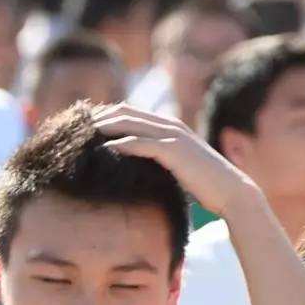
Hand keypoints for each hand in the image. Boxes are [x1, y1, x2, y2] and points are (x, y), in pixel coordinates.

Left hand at [92, 104, 257, 217]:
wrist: (230, 191)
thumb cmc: (202, 184)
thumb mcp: (175, 167)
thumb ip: (157, 160)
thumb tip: (132, 165)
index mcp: (168, 126)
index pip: (128, 112)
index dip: (104, 116)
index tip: (83, 126)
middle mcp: (169, 125)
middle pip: (124, 112)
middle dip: (98, 117)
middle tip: (74, 127)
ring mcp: (172, 136)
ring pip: (130, 124)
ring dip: (104, 127)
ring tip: (81, 136)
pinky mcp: (174, 151)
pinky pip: (141, 143)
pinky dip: (121, 144)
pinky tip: (103, 150)